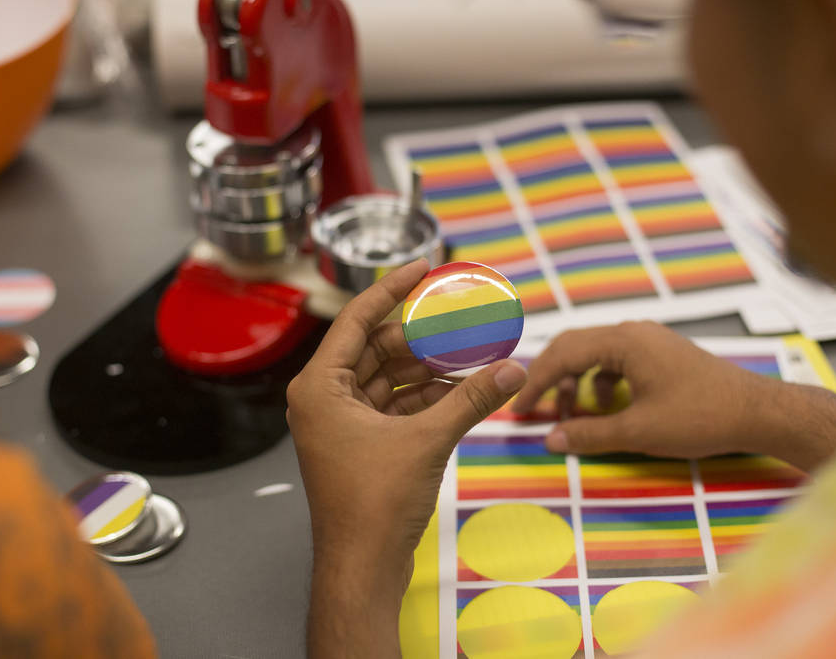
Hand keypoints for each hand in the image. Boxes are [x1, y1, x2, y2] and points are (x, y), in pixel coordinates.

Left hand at [286, 259, 526, 656]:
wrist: (362, 568)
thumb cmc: (374, 505)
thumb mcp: (428, 440)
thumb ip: (472, 399)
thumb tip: (515, 370)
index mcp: (320, 387)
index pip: (356, 319)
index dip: (392, 289)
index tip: (422, 267)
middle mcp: (325, 398)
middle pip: (378, 347)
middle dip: (424, 335)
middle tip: (465, 318)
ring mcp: (342, 422)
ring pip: (390, 376)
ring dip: (430, 367)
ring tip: (475, 352)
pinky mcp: (362, 443)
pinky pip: (396, 404)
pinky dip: (427, 395)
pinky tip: (465, 387)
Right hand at [512, 321, 835, 469]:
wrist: (758, 411)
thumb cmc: (700, 417)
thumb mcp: (639, 431)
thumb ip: (590, 434)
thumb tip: (551, 439)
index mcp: (624, 341)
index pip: (563, 353)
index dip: (536, 382)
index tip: (521, 410)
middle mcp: (634, 331)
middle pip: (575, 347)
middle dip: (552, 379)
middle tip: (535, 409)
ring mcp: (650, 340)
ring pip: (596, 354)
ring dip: (577, 383)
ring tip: (573, 416)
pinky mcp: (662, 353)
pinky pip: (617, 361)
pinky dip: (602, 384)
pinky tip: (611, 408)